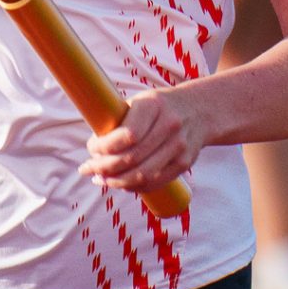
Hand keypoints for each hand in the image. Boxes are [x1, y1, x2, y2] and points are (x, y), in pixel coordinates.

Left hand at [80, 87, 204, 196]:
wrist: (200, 110)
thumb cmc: (158, 108)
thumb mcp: (139, 102)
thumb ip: (118, 122)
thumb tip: (93, 151)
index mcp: (153, 105)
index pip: (126, 135)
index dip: (104, 147)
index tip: (91, 148)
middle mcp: (169, 125)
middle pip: (131, 158)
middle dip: (103, 167)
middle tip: (87, 168)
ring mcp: (179, 146)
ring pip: (141, 174)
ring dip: (115, 181)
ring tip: (99, 179)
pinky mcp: (185, 163)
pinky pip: (154, 182)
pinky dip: (133, 186)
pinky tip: (119, 183)